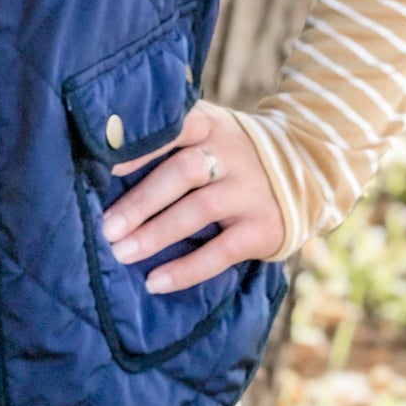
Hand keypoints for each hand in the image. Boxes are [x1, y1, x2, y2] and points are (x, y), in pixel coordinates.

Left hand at [101, 100, 284, 291]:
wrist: (304, 170)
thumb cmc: (227, 153)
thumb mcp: (206, 131)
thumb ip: (167, 138)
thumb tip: (101, 161)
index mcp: (209, 124)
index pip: (175, 126)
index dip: (141, 146)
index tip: (106, 166)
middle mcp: (231, 153)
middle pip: (183, 172)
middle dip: (141, 201)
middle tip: (107, 227)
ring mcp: (249, 190)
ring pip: (199, 210)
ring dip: (156, 233)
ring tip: (122, 253)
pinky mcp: (262, 228)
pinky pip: (222, 252)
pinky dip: (186, 269)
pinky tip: (155, 281)